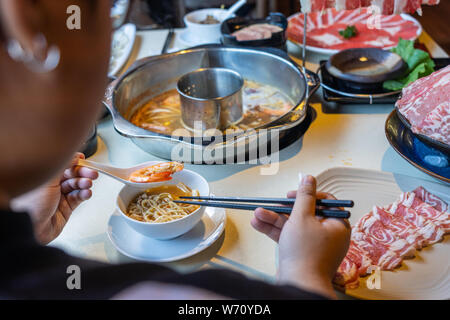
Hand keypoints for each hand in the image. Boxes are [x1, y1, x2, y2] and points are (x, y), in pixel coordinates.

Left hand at [11, 153, 97, 244]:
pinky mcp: (66, 208)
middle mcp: (51, 186)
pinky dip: (84, 194)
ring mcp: (59, 197)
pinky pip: (78, 198)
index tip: (83, 159)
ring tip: (88, 184)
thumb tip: (72, 156)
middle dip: (83, 173)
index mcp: (43, 177)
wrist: (32, 228)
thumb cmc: (32, 205)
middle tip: (92, 173)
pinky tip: (87, 193)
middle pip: (71, 175)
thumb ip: (62, 166)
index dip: (73, 161)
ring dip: (84, 184)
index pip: (62, 165)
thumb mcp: (48, 179)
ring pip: (76, 186)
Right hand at [250, 175, 350, 298]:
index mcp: (337, 225)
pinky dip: (275, 231)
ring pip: (293, 226)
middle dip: (283, 209)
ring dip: (274, 219)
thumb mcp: (302, 217)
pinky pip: (289, 237)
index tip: (292, 195)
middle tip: (272, 204)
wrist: (298, 285)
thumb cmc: (305, 254)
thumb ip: (304, 196)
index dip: (307, 195)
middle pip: (305, 214)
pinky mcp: (302, 254)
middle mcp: (328, 235)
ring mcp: (314, 246)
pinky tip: (258, 224)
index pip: (325, 202)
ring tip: (257, 214)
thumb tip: (309, 178)